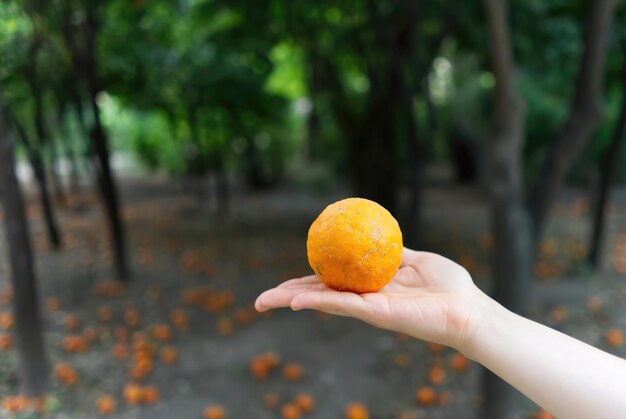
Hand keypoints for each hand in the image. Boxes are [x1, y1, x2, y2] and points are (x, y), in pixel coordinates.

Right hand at [255, 248, 490, 351]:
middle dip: (288, 297)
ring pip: (323, 302)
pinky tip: (295, 301)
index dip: (306, 282)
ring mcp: (367, 308)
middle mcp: (363, 300)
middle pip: (319, 296)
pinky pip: (342, 304)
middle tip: (260, 300)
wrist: (467, 308)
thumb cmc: (447, 285)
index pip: (331, 283)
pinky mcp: (376, 315)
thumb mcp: (416, 259)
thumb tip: (377, 234)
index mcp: (369, 287)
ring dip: (292, 302)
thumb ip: (395, 251)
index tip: (285, 281)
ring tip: (264, 302)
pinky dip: (318, 303)